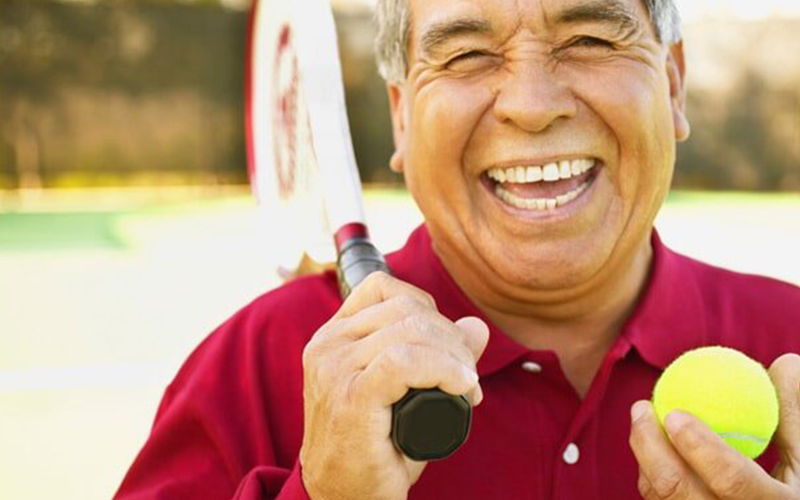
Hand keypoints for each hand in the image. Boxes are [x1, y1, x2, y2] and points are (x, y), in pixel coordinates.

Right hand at [299, 272, 489, 499]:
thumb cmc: (374, 449)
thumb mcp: (406, 393)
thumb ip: (439, 357)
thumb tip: (477, 327)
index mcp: (333, 337)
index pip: (382, 287)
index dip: (425, 306)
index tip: (446, 345)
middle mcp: (328, 346)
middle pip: (405, 308)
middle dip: (450, 336)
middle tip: (467, 375)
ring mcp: (334, 369)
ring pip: (410, 331)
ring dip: (454, 355)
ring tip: (467, 386)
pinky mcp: (350, 397)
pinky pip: (405, 361)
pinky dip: (443, 369)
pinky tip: (462, 388)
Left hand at [629, 353, 799, 498]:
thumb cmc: (796, 482)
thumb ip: (792, 411)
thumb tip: (785, 362)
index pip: (733, 481)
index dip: (703, 449)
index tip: (676, 413)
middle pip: (676, 489)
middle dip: (650, 446)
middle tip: (642, 406)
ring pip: (660, 496)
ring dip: (645, 455)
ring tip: (642, 416)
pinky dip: (650, 471)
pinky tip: (650, 442)